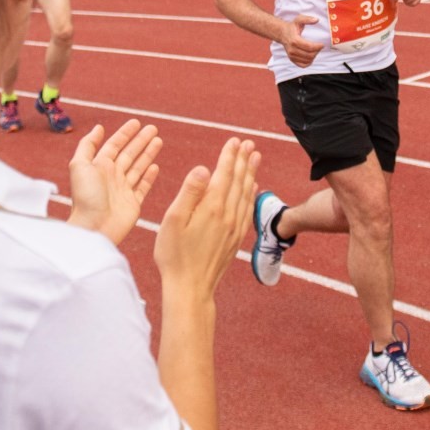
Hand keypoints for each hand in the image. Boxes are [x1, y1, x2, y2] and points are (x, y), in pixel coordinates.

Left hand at [66, 120, 161, 245]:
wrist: (94, 228)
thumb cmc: (85, 197)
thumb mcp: (79, 166)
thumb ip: (87, 145)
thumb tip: (99, 127)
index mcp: (100, 166)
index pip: (115, 144)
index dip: (125, 133)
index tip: (136, 122)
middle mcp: (112, 176)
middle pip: (129, 153)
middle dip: (141, 140)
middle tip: (153, 128)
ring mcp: (124, 189)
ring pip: (138, 167)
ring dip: (148, 153)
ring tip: (159, 140)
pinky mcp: (133, 203)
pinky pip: (143, 186)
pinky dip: (150, 176)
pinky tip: (156, 166)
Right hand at [153, 138, 258, 301]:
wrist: (191, 288)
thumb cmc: (175, 255)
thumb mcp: (173, 221)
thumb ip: (190, 193)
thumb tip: (203, 169)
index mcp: (212, 207)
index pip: (224, 174)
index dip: (229, 156)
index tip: (234, 141)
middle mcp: (228, 214)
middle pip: (239, 180)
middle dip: (243, 160)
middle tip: (249, 143)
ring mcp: (234, 227)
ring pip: (246, 193)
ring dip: (250, 173)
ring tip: (255, 157)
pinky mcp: (236, 239)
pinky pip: (247, 210)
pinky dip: (251, 195)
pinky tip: (253, 189)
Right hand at [281, 14, 321, 67]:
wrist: (282, 33)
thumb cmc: (292, 26)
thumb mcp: (299, 19)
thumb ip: (307, 19)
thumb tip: (316, 20)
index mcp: (294, 40)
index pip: (309, 47)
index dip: (317, 47)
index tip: (322, 44)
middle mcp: (292, 50)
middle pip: (309, 55)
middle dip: (317, 51)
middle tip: (319, 47)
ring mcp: (291, 56)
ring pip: (307, 61)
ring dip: (314, 56)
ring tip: (315, 50)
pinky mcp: (292, 60)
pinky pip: (303, 65)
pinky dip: (309, 62)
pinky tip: (311, 56)